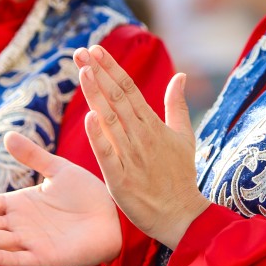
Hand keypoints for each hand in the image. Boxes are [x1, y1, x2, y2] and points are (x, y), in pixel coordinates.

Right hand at [0, 132, 121, 265]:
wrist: (117, 217)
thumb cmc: (90, 195)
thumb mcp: (58, 170)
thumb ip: (33, 156)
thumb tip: (7, 135)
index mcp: (20, 206)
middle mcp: (20, 226)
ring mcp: (31, 243)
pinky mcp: (46, 258)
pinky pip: (19, 258)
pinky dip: (1, 256)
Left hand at [76, 45, 210, 248]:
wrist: (182, 215)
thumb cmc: (180, 176)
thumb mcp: (184, 137)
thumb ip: (177, 105)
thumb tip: (180, 75)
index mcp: (154, 125)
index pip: (129, 90)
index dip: (112, 68)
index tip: (96, 50)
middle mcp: (142, 137)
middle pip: (117, 99)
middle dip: (99, 73)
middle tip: (82, 52)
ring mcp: (132, 157)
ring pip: (111, 121)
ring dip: (96, 95)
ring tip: (82, 72)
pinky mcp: (122, 179)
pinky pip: (109, 155)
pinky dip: (99, 137)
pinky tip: (88, 118)